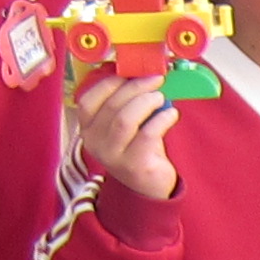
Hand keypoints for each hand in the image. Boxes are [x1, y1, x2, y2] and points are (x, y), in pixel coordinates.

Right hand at [68, 68, 179, 196]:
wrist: (148, 186)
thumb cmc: (137, 148)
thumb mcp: (124, 126)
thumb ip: (125, 103)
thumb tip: (142, 74)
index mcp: (88, 129)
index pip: (88, 100)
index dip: (110, 83)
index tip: (131, 73)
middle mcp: (95, 143)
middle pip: (112, 106)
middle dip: (136, 87)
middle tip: (155, 80)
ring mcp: (113, 156)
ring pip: (125, 119)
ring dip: (146, 102)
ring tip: (160, 97)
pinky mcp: (134, 165)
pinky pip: (147, 134)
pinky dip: (162, 119)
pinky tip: (172, 114)